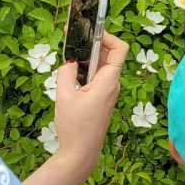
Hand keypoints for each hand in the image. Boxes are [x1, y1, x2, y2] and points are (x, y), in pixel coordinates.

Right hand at [53, 31, 127, 161]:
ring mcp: (107, 93)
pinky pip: (95, 78)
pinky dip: (84, 71)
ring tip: (68, 53)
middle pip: (107, 55)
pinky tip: (70, 72)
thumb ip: (66, 73)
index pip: (119, 49)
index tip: (89, 31)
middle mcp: (112, 85)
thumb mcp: (64, 96)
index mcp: (108, 81)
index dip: (107, 35)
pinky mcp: (100, 99)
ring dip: (86, 58)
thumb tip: (70, 62)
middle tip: (71, 36)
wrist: (80, 153)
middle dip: (91, 43)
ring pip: (100, 67)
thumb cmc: (75, 127)